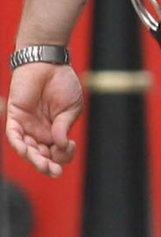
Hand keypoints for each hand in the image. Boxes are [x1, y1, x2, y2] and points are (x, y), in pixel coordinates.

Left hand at [7, 62, 83, 177]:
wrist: (49, 64)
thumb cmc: (63, 84)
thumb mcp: (71, 108)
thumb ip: (64, 126)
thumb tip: (61, 145)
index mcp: (56, 132)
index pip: (58, 152)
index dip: (64, 155)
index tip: (71, 146)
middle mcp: (40, 132)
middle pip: (41, 155)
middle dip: (48, 165)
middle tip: (54, 171)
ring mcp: (27, 126)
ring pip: (27, 149)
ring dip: (34, 159)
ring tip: (43, 165)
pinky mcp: (15, 117)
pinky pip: (13, 135)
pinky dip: (19, 144)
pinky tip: (26, 150)